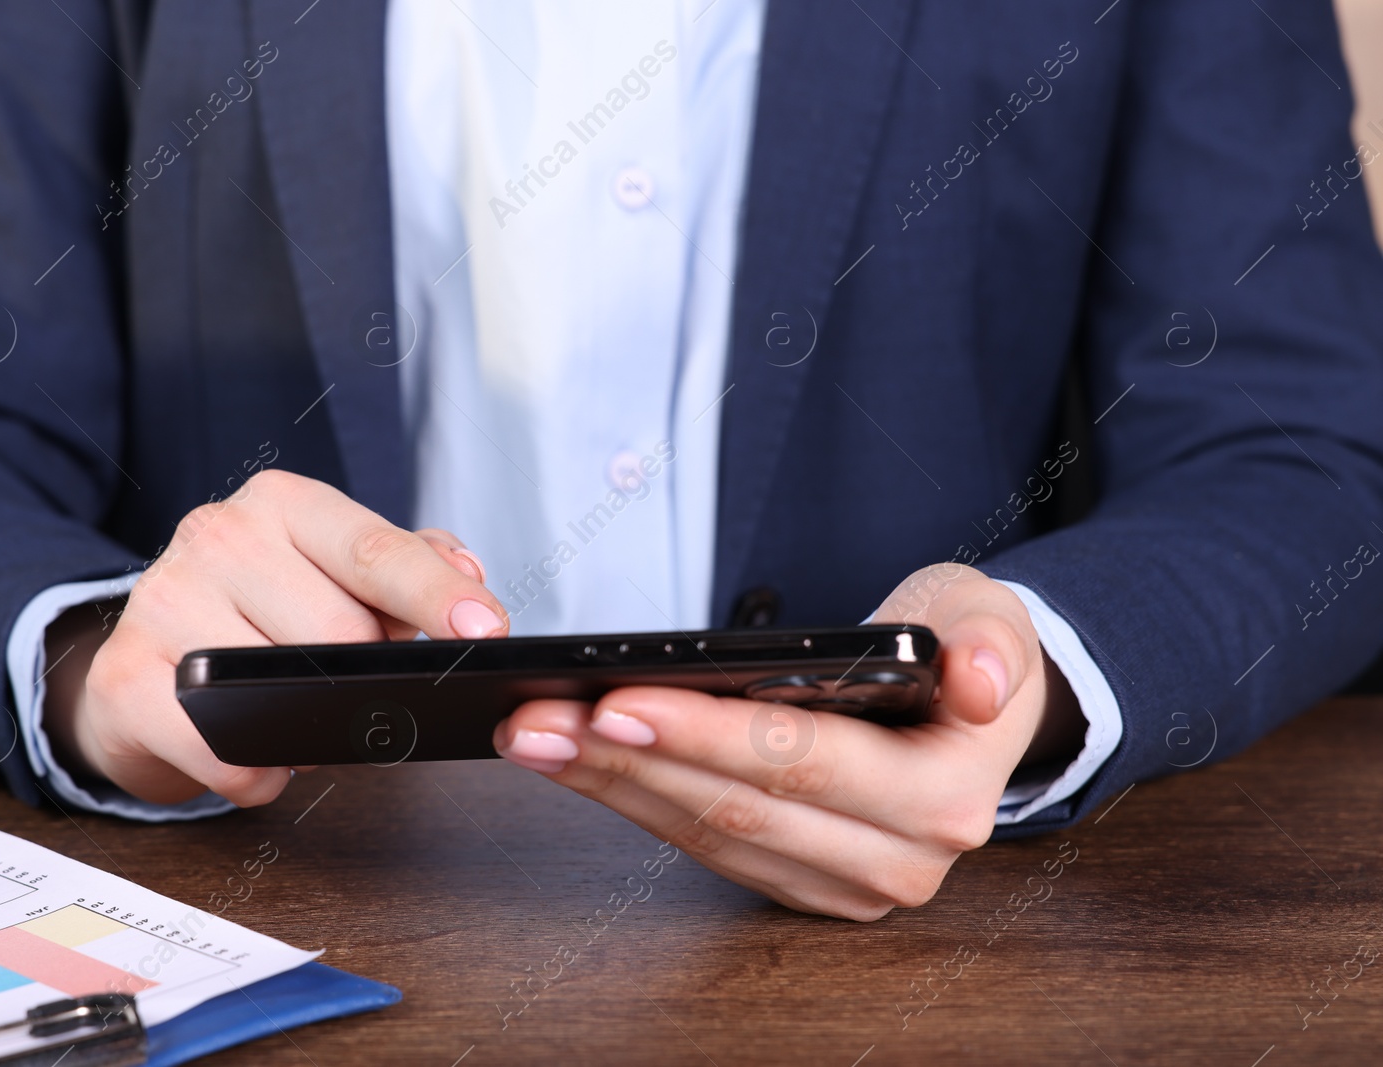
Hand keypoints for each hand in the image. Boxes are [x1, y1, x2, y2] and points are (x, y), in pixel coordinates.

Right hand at [43, 470, 506, 806]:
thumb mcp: (340, 578)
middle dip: (368, 677)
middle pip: (340, 628)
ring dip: (314, 726)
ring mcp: (162, 599)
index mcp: (285, 504)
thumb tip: (467, 572)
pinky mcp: (124, 675)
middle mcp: (219, 533)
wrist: (143, 670)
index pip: (376, 549)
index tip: (488, 630)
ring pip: (281, 684)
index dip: (437, 595)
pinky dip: (256, 770)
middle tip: (364, 695)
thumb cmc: (261, 619)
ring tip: (311, 722)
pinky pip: (220, 747)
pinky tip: (262, 758)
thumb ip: (413, 568)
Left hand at [493, 564, 1082, 919]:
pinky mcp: (796, 882)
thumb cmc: (957, 649)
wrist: (961, 708)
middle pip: (735, 808)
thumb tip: (978, 680)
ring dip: (609, 782)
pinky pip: (698, 844)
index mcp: (944, 797)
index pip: (804, 763)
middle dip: (626, 758)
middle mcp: (894, 859)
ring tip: (534, 733)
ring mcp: (842, 882)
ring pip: (704, 834)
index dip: (706, 734)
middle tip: (538, 717)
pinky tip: (575, 758)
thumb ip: (992, 641)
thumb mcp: (990, 617)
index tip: (618, 699)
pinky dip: (631, 796)